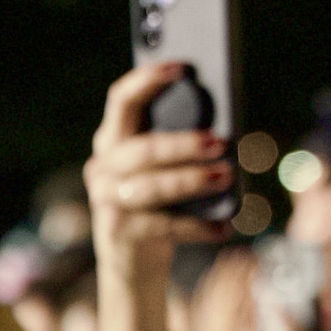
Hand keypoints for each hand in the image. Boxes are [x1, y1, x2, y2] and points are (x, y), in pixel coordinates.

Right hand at [86, 62, 231, 330]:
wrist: (134, 264)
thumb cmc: (160, 203)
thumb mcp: (164, 170)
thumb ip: (179, 144)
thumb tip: (223, 124)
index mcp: (112, 139)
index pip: (122, 99)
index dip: (149, 79)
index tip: (183, 66)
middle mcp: (102, 167)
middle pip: (142, 148)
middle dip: (184, 144)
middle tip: (223, 142)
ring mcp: (105, 201)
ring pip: (153, 187)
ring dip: (193, 181)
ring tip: (228, 176)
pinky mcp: (120, 233)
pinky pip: (164, 225)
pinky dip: (199, 226)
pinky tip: (225, 225)